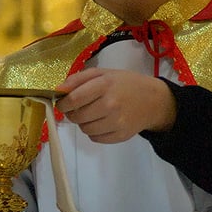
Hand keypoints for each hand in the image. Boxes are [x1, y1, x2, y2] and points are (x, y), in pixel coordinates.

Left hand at [56, 68, 174, 143]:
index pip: (74, 99)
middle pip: (77, 116)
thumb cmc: (125, 84)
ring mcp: (116, 122)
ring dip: (83, 122)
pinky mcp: (120, 136)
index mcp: (105, 85)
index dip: (63, 103)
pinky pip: (95, 138)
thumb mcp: (103, 73)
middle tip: (78, 108)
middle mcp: (111, 104)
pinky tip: (101, 121)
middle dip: (72, 113)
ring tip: (92, 113)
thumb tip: (58, 90)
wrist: (153, 100)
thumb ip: (79, 79)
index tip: (62, 103)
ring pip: (84, 129)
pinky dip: (93, 131)